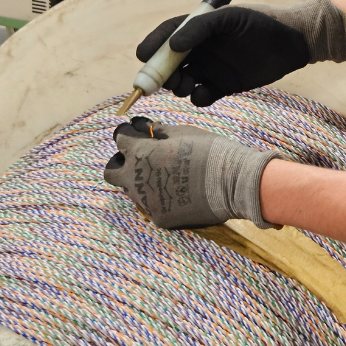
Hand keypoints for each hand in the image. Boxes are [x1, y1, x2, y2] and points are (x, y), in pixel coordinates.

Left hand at [104, 115, 280, 229]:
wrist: (232, 183)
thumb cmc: (209, 150)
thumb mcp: (183, 133)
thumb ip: (159, 131)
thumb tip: (145, 127)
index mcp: (141, 153)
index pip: (120, 139)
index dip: (127, 134)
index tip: (135, 132)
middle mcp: (136, 179)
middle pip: (112, 171)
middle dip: (121, 162)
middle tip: (141, 157)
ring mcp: (146, 202)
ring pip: (130, 190)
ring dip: (139, 180)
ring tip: (164, 174)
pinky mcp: (159, 218)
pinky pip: (150, 205)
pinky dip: (159, 196)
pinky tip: (178, 191)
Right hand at [135, 0, 345, 106]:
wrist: (293, 42)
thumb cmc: (261, 23)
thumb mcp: (230, 18)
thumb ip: (200, 28)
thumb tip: (172, 45)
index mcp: (198, 28)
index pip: (166, 36)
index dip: (152, 45)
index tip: (143, 57)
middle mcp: (200, 49)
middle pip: (168, 63)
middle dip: (161, 73)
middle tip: (165, 81)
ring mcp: (211, 68)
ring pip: (182, 82)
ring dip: (177, 86)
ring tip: (186, 85)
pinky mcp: (223, 86)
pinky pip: (201, 96)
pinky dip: (198, 98)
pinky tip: (205, 93)